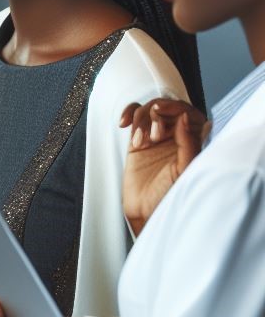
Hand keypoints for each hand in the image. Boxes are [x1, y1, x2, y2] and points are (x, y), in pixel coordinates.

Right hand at [120, 99, 207, 235]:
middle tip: (152, 136)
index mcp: (192, 141)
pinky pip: (133, 117)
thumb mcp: (184, 170)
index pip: (186, 111)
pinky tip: (123, 124)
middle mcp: (175, 136)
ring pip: (147, 110)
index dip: (173, 106)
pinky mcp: (137, 140)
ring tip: (139, 141)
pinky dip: (127, 114)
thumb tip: (185, 117)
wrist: (145, 210)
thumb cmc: (168, 195)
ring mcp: (154, 137)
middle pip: (165, 107)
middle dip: (155, 116)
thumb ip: (188, 143)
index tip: (161, 110)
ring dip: (140, 120)